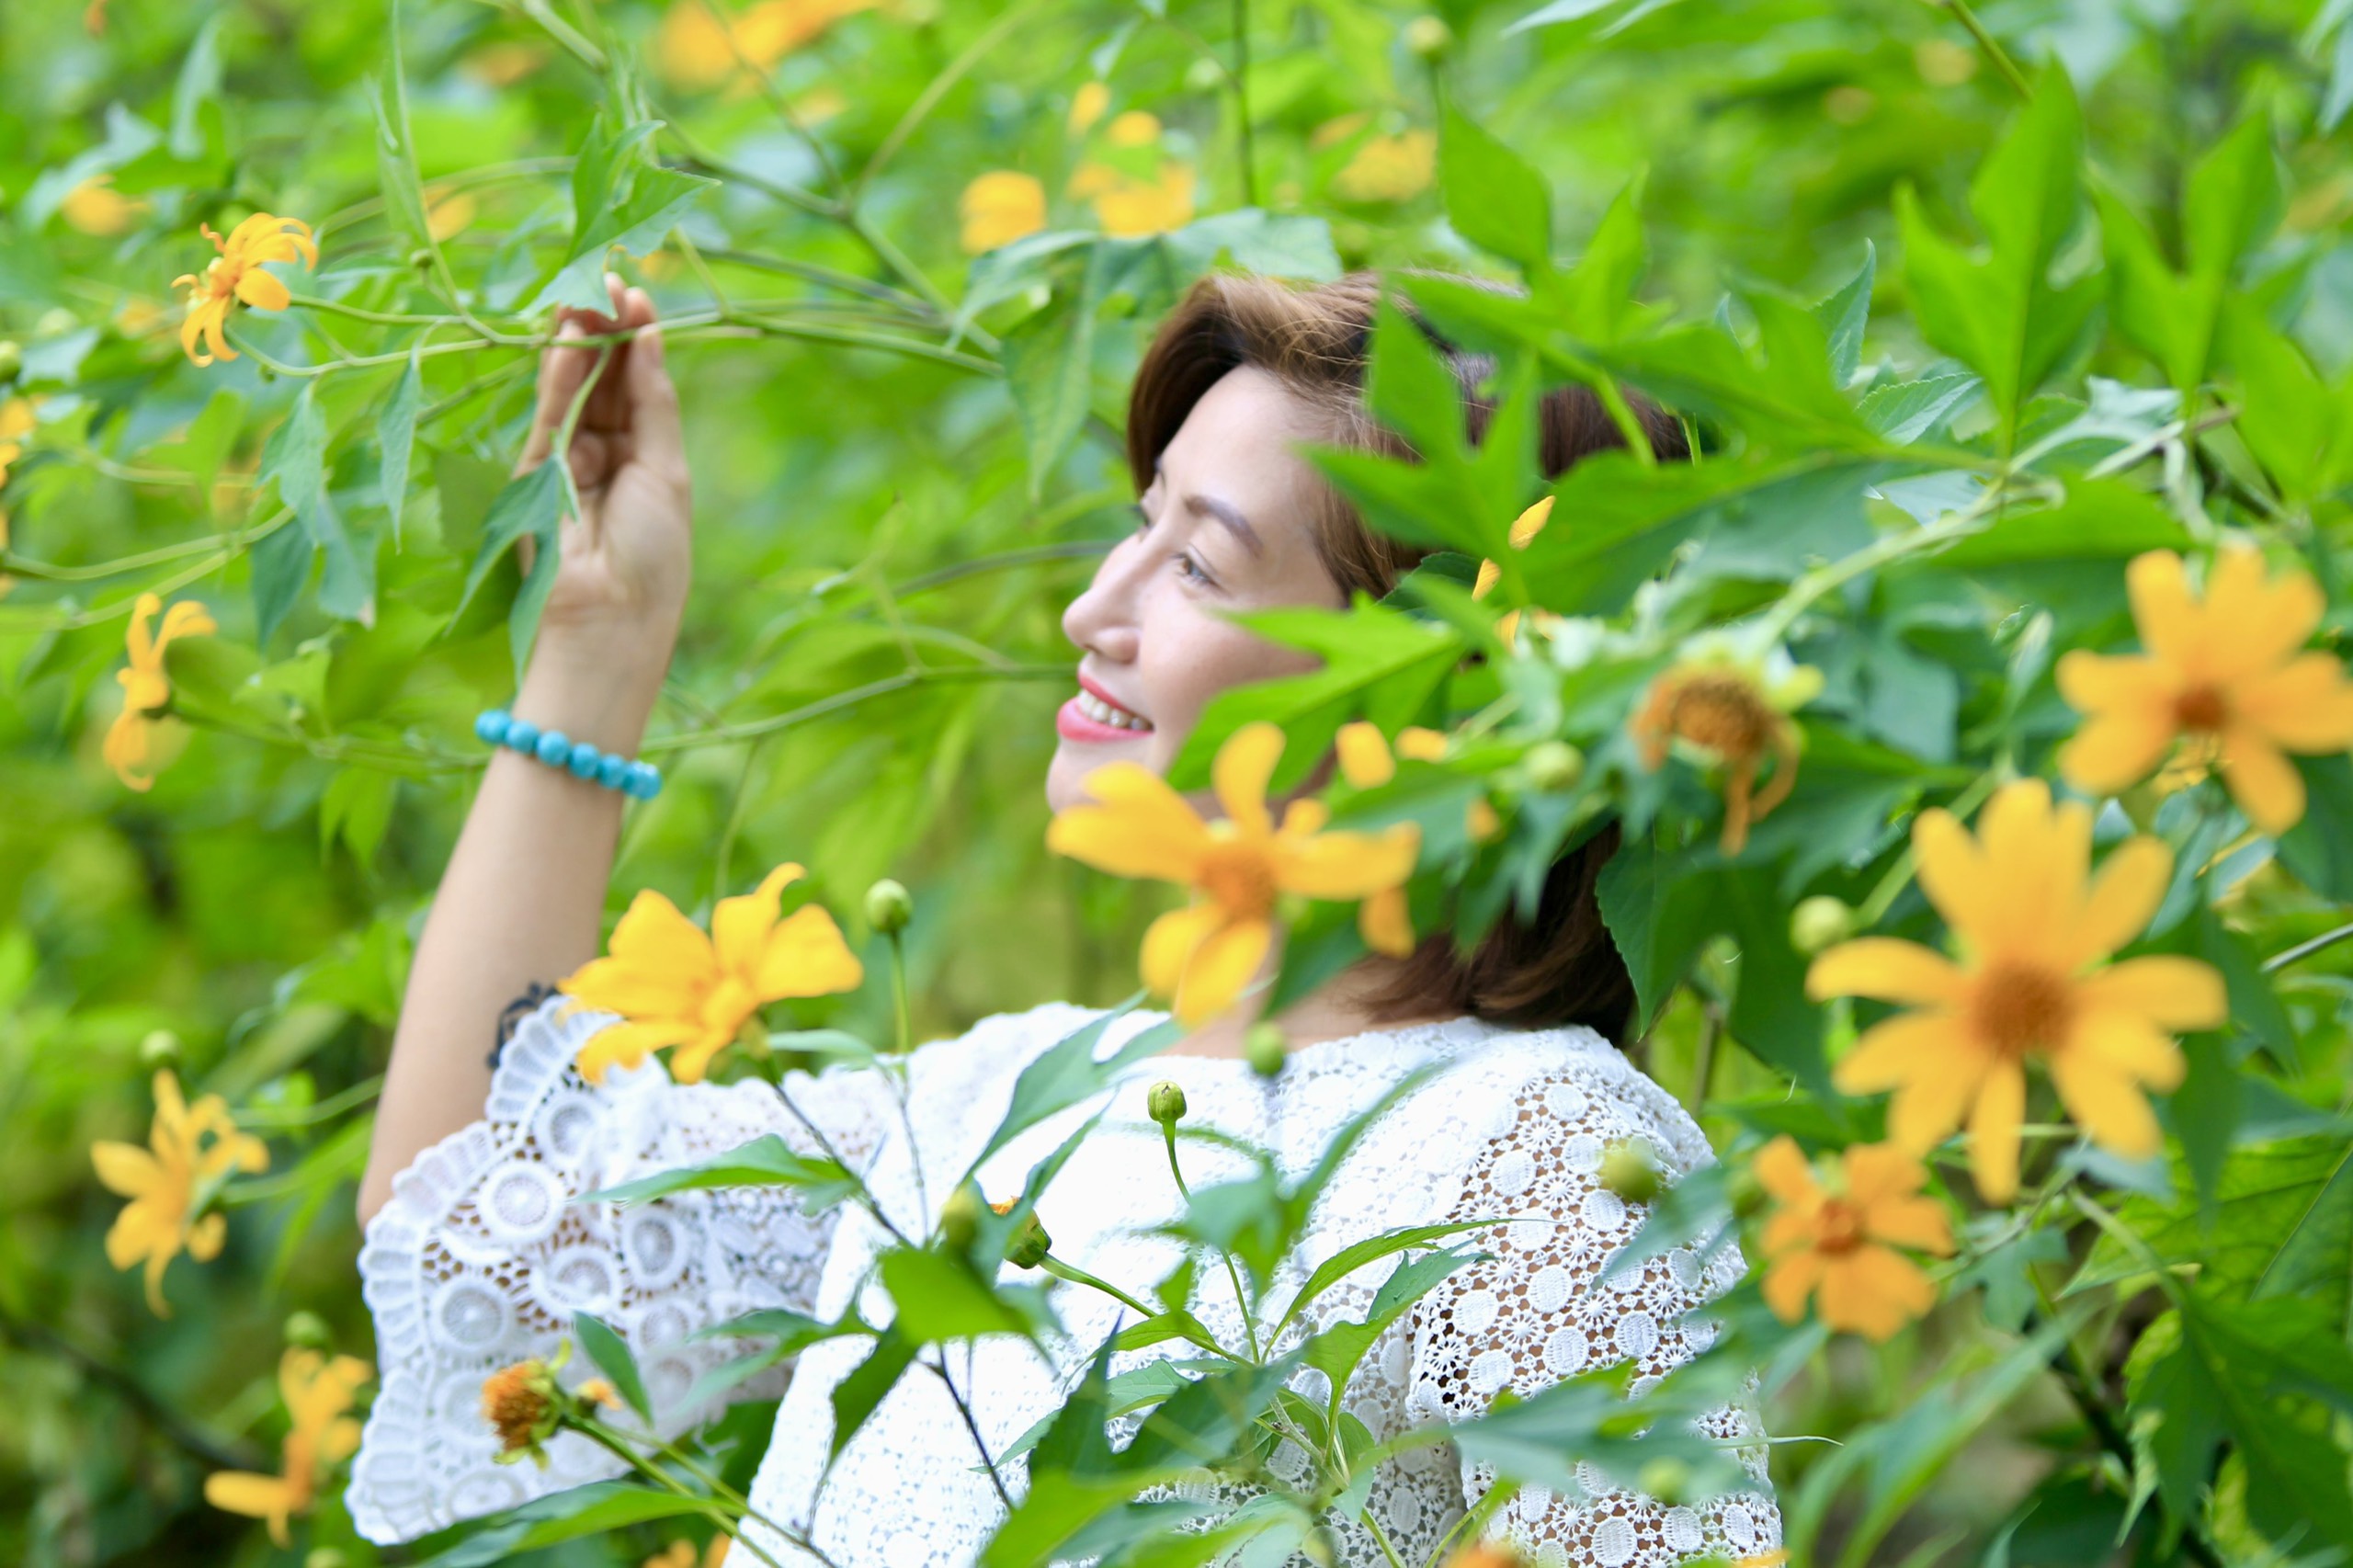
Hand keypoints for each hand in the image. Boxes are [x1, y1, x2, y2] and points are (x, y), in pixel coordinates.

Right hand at [515, 274, 692, 663]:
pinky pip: (548, 413)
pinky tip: (570, 337)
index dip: (636, 338)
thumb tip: (650, 335)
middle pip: (603, 377)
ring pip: (572, 388)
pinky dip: (558, 374)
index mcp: (644, 458)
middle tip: (608, 278)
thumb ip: (654, 403)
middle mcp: (604, 453)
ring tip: (587, 291)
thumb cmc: (654, 556)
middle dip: (605, 328)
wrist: (610, 620)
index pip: (636, 384)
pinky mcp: (534, 471)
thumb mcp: (667, 471)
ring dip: (579, 339)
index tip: (638, 294)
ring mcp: (566, 460)